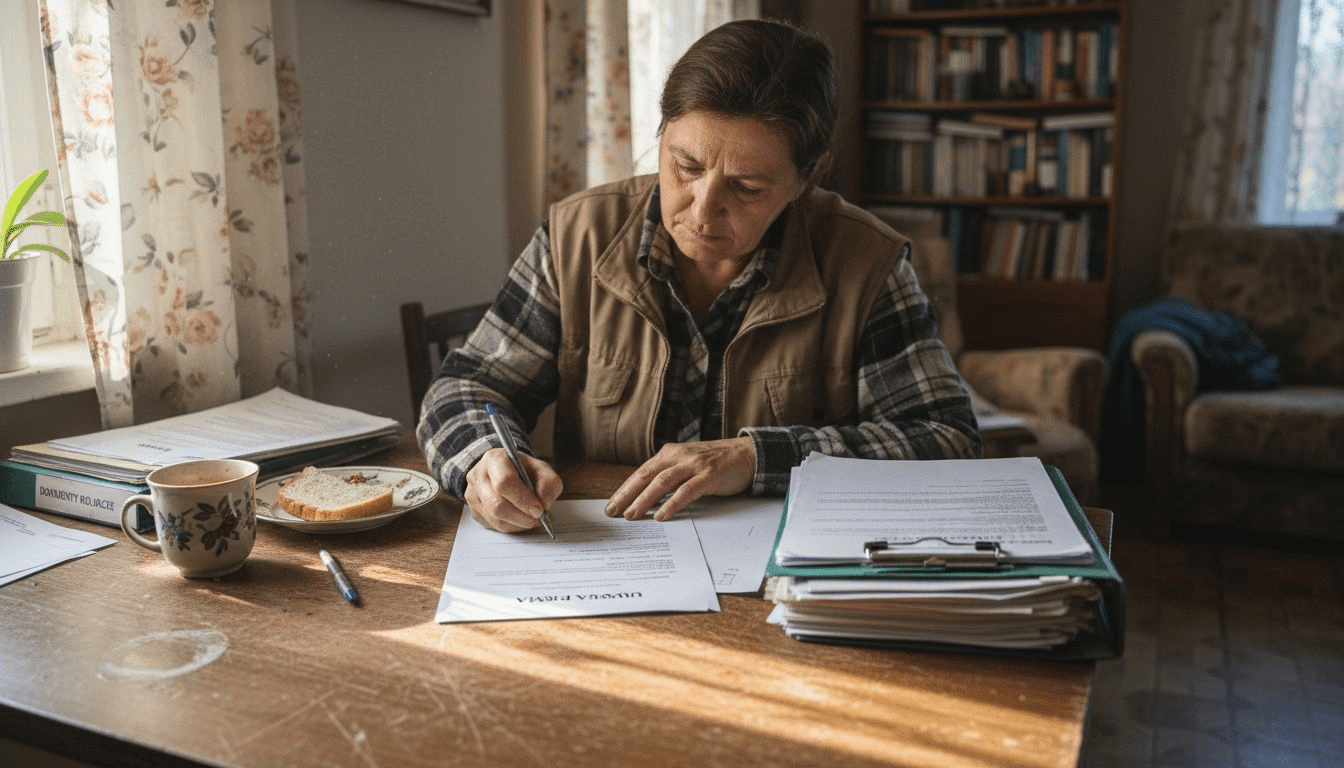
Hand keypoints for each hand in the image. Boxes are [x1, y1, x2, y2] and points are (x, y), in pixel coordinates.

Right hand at [465, 448, 562, 532]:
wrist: (502, 471)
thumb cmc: (522, 469)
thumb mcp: (541, 468)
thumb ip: (549, 484)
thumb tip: (544, 504)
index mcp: (495, 460)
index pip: (504, 483)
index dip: (523, 499)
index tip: (539, 510)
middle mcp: (478, 476)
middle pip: (497, 505)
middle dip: (522, 517)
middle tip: (538, 519)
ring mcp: (472, 495)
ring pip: (495, 519)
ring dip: (518, 524)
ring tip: (532, 519)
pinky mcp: (474, 510)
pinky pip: (493, 526)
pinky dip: (512, 527)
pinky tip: (520, 519)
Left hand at [605, 436, 754, 521]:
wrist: (746, 454)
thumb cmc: (715, 462)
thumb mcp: (687, 464)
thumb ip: (669, 475)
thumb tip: (645, 497)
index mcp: (670, 453)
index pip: (641, 472)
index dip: (624, 489)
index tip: (611, 505)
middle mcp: (678, 456)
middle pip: (646, 476)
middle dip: (627, 495)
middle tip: (613, 512)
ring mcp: (694, 465)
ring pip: (662, 482)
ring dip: (644, 499)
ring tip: (632, 515)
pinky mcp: (708, 475)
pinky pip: (686, 491)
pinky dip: (671, 504)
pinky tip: (661, 515)